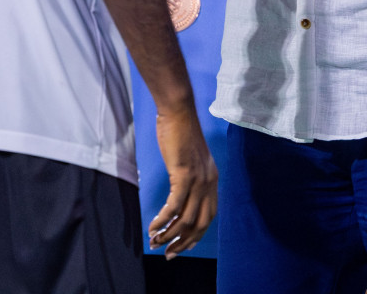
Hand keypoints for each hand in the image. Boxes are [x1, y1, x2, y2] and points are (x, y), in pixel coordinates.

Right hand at [148, 105, 217, 257]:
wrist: (178, 113)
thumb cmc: (180, 133)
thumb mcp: (190, 160)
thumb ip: (190, 178)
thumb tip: (180, 196)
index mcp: (212, 181)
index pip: (208, 218)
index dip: (195, 236)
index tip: (180, 247)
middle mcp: (209, 183)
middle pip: (199, 224)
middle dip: (182, 243)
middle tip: (166, 253)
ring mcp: (198, 180)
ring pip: (185, 219)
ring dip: (168, 234)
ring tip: (154, 241)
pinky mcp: (184, 175)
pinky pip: (174, 206)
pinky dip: (163, 219)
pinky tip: (153, 226)